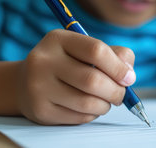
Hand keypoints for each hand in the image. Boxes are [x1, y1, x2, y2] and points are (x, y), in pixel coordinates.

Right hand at [17, 29, 135, 124]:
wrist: (26, 82)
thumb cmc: (68, 63)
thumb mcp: (87, 49)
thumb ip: (115, 54)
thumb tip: (128, 73)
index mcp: (59, 39)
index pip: (96, 51)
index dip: (118, 67)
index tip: (129, 78)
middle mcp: (44, 61)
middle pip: (93, 80)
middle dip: (116, 91)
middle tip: (121, 94)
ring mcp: (38, 86)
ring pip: (87, 103)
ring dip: (105, 105)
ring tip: (106, 101)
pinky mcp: (40, 110)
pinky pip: (79, 117)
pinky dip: (93, 114)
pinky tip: (90, 107)